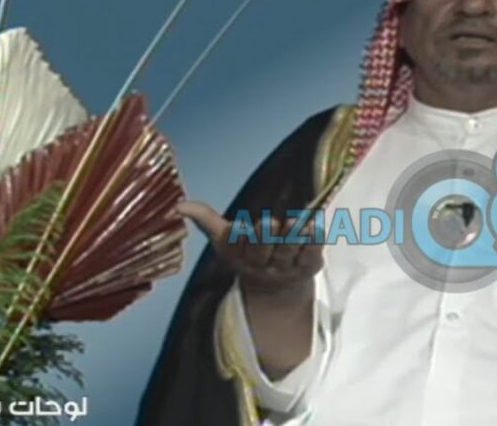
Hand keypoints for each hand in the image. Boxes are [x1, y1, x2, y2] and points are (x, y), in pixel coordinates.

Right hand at [174, 200, 323, 296]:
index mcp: (241, 256)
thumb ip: (206, 219)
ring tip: (301, 223)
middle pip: (266, 251)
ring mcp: (287, 267)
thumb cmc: (248, 254)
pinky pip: (312, 255)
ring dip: (296, 238)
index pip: (244, 246)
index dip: (250, 236)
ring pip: (290, 253)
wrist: (275, 290)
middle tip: (272, 221)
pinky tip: (317, 228)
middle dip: (269, 237)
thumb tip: (179, 205)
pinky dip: (315, 243)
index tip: (254, 223)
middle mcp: (264, 264)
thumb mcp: (225, 240)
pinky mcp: (309, 266)